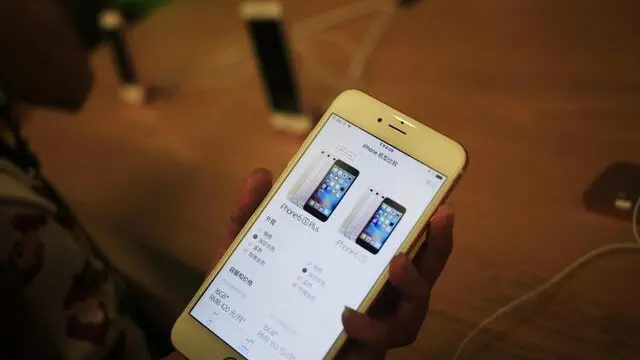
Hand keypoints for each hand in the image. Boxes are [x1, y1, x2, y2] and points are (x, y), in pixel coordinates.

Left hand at [217, 168, 453, 358]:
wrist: (237, 342)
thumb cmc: (257, 292)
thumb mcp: (250, 250)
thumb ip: (253, 214)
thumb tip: (262, 176)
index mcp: (356, 268)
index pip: (401, 245)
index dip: (425, 225)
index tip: (438, 197)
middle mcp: (370, 298)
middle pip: (421, 277)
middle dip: (438, 245)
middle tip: (440, 216)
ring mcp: (366, 330)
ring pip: (410, 317)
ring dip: (413, 287)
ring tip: (397, 262)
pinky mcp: (354, 355)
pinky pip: (374, 349)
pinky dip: (368, 330)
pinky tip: (347, 314)